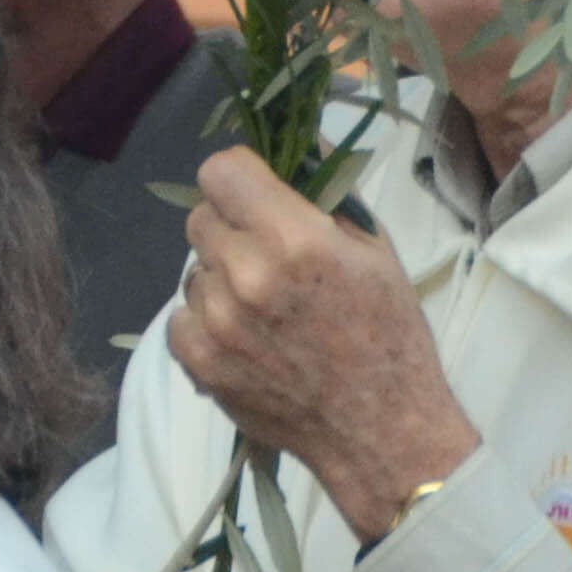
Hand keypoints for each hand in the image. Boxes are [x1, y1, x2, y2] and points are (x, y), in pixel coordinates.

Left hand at [168, 149, 477, 544]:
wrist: (381, 431)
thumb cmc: (390, 336)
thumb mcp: (376, 249)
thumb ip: (329, 190)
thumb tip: (298, 140)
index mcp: (294, 239)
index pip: (221, 170)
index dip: (239, 177)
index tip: (257, 195)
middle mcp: (246, 274)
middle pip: (201, 216)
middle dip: (231, 227)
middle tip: (267, 256)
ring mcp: (216, 322)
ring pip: (193, 269)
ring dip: (220, 277)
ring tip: (265, 308)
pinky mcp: (199, 361)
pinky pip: (181, 315)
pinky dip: (206, 321)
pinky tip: (246, 338)